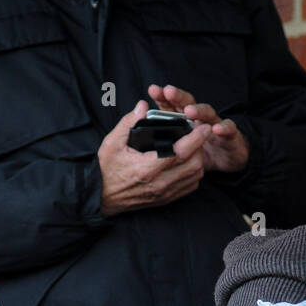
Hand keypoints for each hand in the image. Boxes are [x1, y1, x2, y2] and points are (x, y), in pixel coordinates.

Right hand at [98, 100, 209, 217]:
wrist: (102, 198)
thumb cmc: (106, 170)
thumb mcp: (111, 143)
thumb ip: (128, 123)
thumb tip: (143, 106)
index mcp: (147, 168)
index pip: (180, 152)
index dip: (196, 138)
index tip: (203, 127)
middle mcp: (159, 183)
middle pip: (194, 164)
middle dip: (199, 147)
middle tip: (196, 134)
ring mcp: (164, 193)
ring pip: (195, 176)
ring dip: (198, 160)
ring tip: (192, 146)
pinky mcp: (166, 199)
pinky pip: (190, 186)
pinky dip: (193, 174)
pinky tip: (186, 163)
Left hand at [148, 83, 249, 173]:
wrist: (228, 157)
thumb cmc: (200, 150)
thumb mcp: (178, 143)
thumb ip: (161, 133)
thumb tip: (142, 122)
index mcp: (185, 119)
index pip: (172, 104)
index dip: (163, 97)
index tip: (153, 90)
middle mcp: (199, 118)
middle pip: (188, 102)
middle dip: (178, 97)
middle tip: (168, 91)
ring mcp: (215, 123)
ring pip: (207, 112)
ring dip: (198, 110)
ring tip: (189, 110)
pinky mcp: (230, 135)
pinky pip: (228, 129)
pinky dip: (223, 128)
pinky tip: (216, 129)